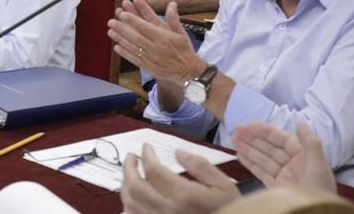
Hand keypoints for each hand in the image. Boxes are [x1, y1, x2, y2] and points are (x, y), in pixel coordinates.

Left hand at [108, 0, 204, 85]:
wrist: (189, 72)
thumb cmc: (185, 50)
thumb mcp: (182, 33)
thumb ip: (174, 19)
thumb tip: (172, 4)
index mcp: (163, 37)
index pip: (145, 26)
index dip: (133, 20)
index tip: (123, 13)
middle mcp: (155, 47)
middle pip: (135, 36)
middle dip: (122, 28)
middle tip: (111, 21)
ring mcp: (150, 58)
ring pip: (132, 47)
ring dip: (120, 38)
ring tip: (110, 31)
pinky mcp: (148, 67)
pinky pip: (134, 59)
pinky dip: (125, 53)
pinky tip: (116, 47)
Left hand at [121, 144, 239, 213]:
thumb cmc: (228, 210)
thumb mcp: (223, 185)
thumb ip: (200, 166)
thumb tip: (178, 152)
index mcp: (184, 195)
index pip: (153, 170)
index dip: (147, 155)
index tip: (146, 147)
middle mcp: (167, 210)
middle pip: (135, 187)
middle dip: (128, 168)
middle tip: (131, 157)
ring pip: (130, 204)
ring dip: (125, 186)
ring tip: (129, 174)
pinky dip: (128, 207)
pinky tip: (131, 199)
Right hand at [231, 121, 336, 193]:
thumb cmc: (320, 190)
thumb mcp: (319, 165)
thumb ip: (310, 142)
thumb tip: (299, 121)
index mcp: (303, 156)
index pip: (282, 140)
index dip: (267, 131)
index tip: (251, 124)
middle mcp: (292, 165)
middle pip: (269, 148)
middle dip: (253, 138)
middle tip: (236, 129)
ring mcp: (282, 176)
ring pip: (262, 159)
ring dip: (248, 148)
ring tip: (233, 139)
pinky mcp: (275, 188)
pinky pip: (260, 173)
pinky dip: (249, 164)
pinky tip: (239, 155)